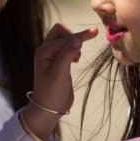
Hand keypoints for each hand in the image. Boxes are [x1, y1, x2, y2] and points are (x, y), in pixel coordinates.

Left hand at [22, 23, 97, 140]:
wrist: (49, 109)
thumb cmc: (51, 92)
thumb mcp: (59, 73)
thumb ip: (67, 54)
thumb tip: (78, 39)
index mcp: (43, 51)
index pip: (64, 37)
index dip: (79, 36)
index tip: (95, 32)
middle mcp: (46, 51)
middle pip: (61, 32)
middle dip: (73, 36)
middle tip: (81, 50)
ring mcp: (53, 56)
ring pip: (65, 39)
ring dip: (74, 43)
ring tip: (77, 59)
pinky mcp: (59, 61)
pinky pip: (67, 47)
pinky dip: (74, 49)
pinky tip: (76, 60)